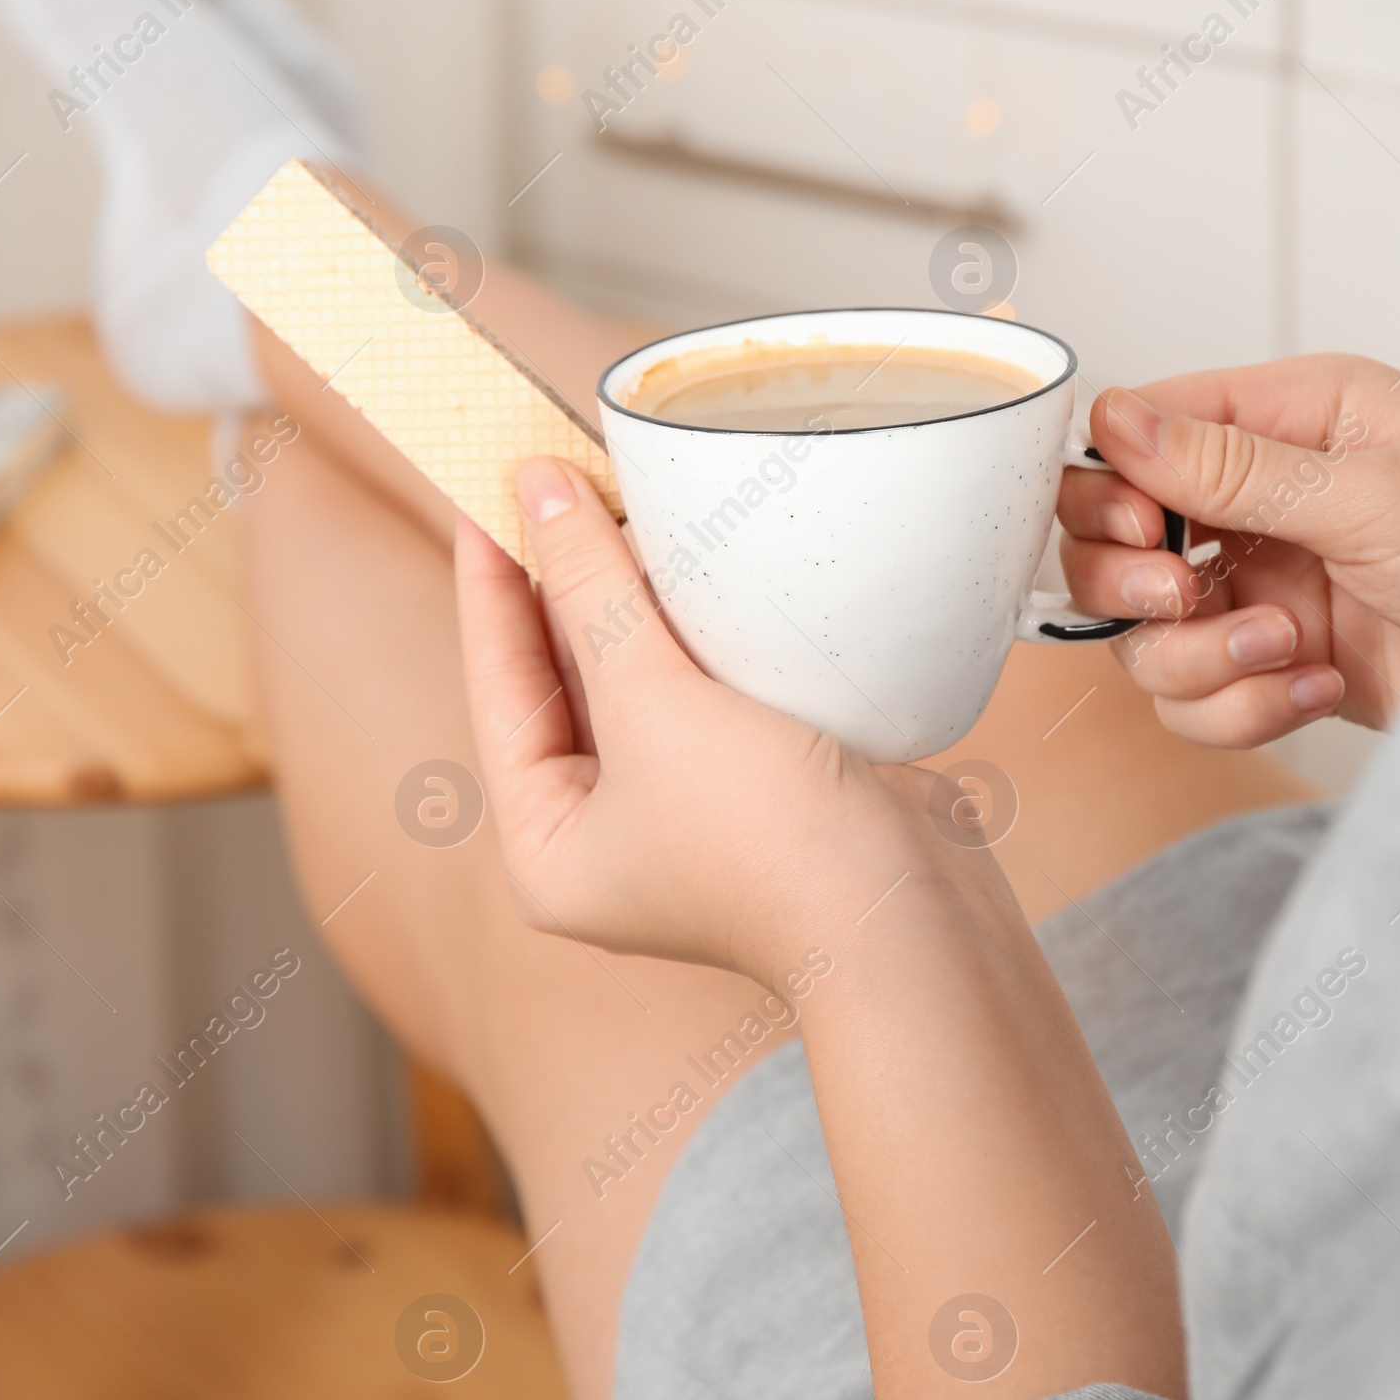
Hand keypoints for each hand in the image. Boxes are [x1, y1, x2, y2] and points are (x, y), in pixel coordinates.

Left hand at [453, 459, 964, 985]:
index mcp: (546, 846)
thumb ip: (593, 589)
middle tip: (554, 477)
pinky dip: (697, 626)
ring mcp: (685, 813)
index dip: (490, 584)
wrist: (914, 923)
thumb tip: (536, 491)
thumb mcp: (653, 702)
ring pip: (636, 679)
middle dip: (563, 583)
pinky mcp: (758, 787)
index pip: (498, 688)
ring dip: (631, 596)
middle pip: (562, 682)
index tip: (485, 489)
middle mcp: (605, 836)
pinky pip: (704, 686)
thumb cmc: (766, 840)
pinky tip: (697, 555)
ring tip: (617, 495)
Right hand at [1057, 355, 1399, 746]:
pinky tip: (1315, 689)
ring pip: (1144, 633)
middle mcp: (1259, 499)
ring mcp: (1261, 586)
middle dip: (1131, 581)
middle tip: (1180, 595)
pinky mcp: (1273, 664)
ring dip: (1198, 658)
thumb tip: (1115, 418)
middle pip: (1112, 536)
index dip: (1113, 485)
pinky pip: (1195, 699)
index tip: (1145, 529)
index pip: (1141, 430)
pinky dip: (1240, 709)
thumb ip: (1233, 465)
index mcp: (1290, 418)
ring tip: (1283, 651)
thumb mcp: (1372, 493)